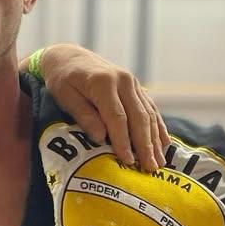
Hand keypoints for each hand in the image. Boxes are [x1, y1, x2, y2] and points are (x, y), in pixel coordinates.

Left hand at [39, 44, 168, 172]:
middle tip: (150, 168)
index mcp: (104, 83)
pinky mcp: (136, 87)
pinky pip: (150, 109)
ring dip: (155, 140)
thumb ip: (83, 115)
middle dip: (145, 145)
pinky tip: (163, 144)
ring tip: (159, 163)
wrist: (68, 57)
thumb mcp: (65, 96)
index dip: (123, 141)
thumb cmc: (62, 79)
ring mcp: (133, 83)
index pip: (117, 117)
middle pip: (139, 117)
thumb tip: (100, 138)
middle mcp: (124, 81)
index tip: (127, 161)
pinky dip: (157, 127)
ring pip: (149, 114)